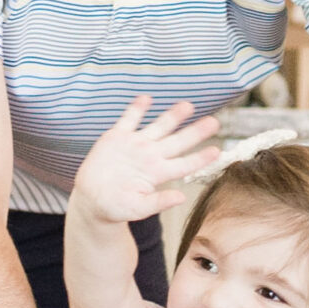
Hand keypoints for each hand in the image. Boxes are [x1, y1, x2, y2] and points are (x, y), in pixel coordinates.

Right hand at [72, 97, 220, 226]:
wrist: (92, 199)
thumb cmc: (116, 207)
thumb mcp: (137, 208)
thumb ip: (158, 203)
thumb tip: (181, 198)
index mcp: (157, 174)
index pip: (184, 164)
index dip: (200, 158)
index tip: (217, 151)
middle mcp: (150, 156)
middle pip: (177, 141)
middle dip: (195, 132)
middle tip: (214, 122)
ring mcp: (135, 144)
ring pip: (158, 126)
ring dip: (173, 116)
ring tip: (188, 106)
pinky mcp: (117, 137)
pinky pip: (129, 119)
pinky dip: (136, 109)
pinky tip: (146, 99)